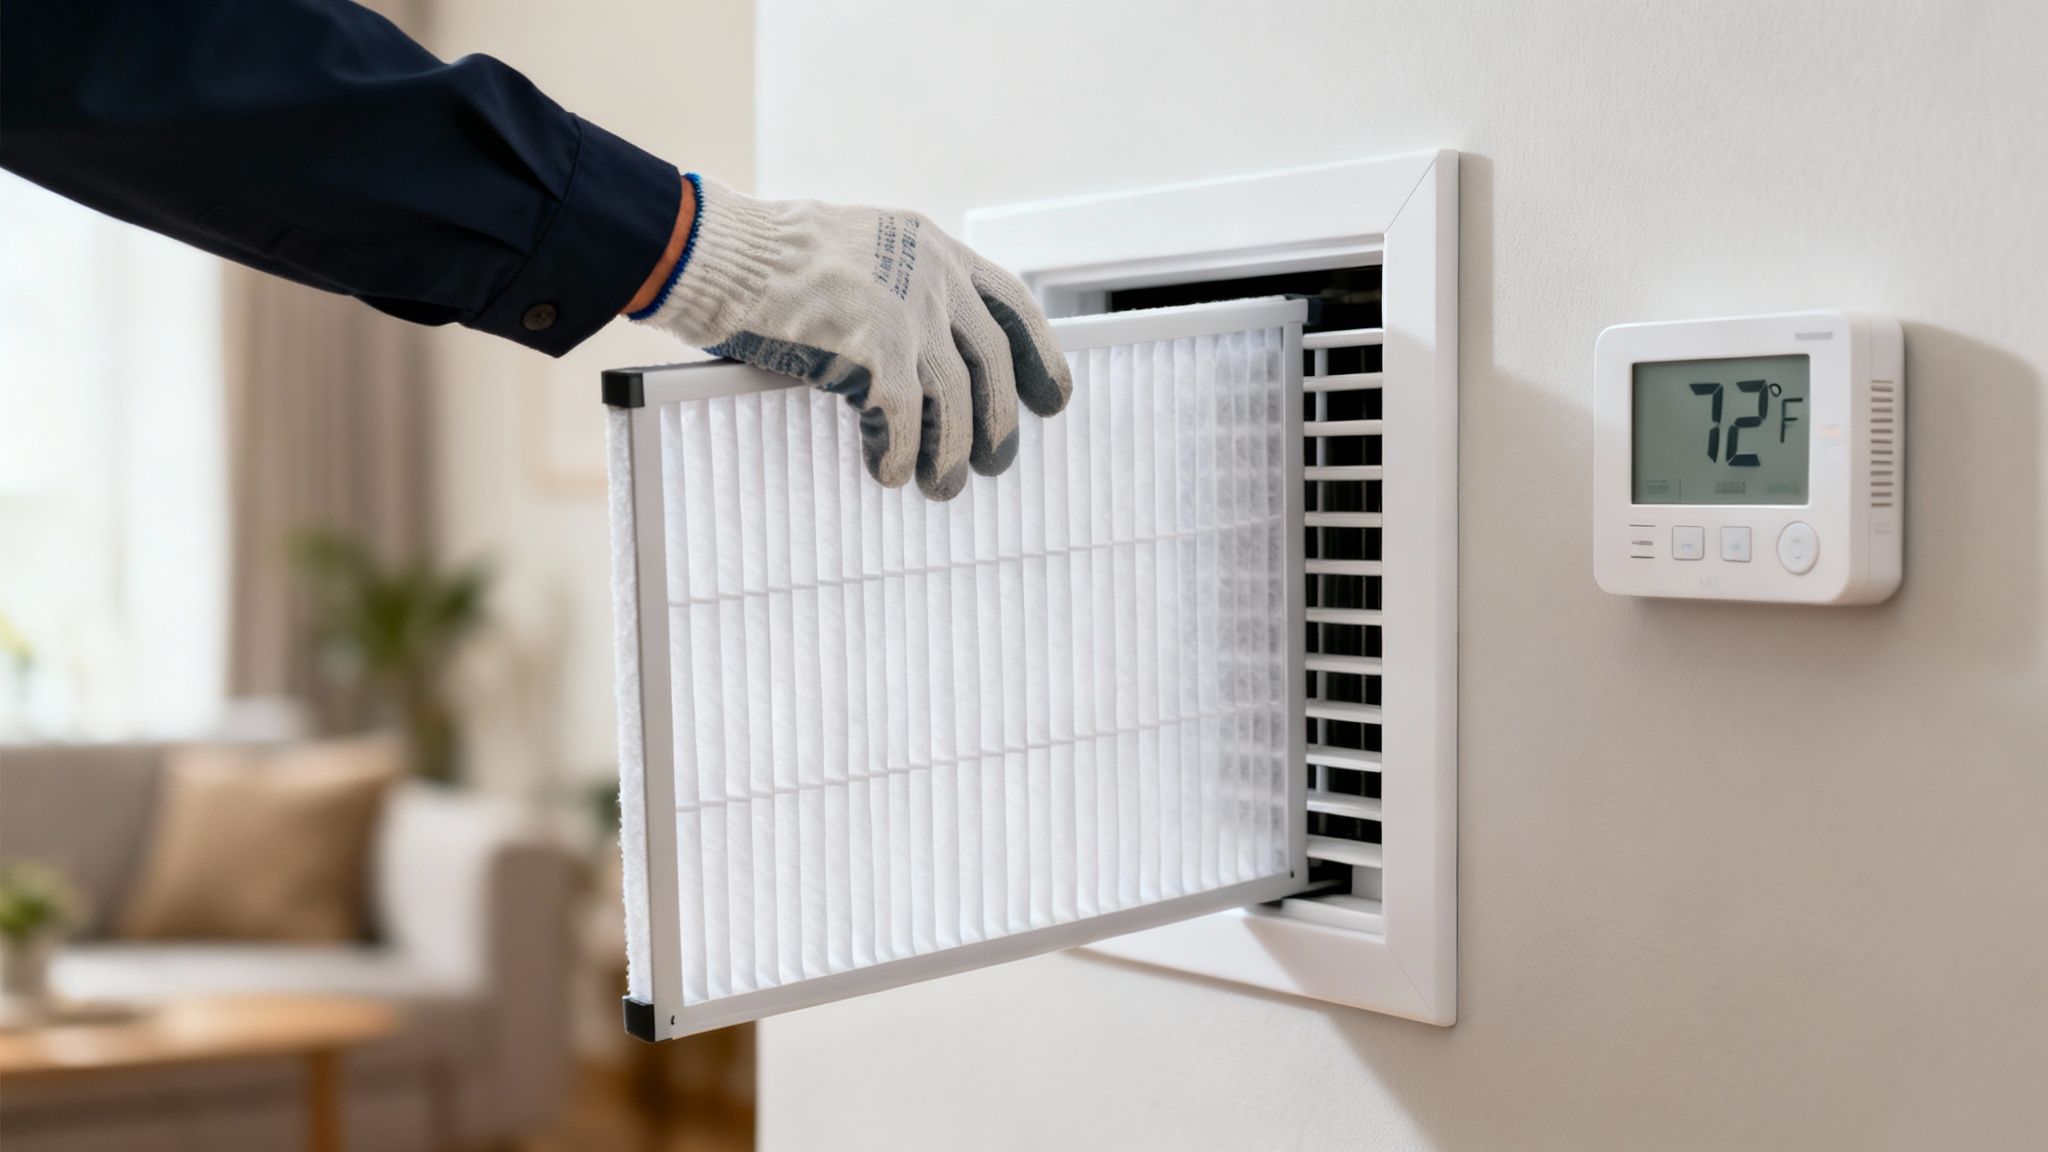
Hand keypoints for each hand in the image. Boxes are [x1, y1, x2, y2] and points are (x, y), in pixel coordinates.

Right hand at [631, 175, 1070, 500]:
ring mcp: (907, 314)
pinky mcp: (875, 352)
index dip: (1039, 354)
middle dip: (997, 421)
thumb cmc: (766, 258)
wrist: (721, 253)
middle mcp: (932, 277)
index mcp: (931, 246)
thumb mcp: (854, 249)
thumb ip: (897, 285)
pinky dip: (900, 456)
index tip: (1053, 398)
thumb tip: (920, 352)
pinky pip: (903, 423)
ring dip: (951, 453)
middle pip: (991, 362)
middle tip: (996, 461)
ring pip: (954, 402)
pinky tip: (890, 476)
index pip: (1010, 302)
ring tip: (943, 488)